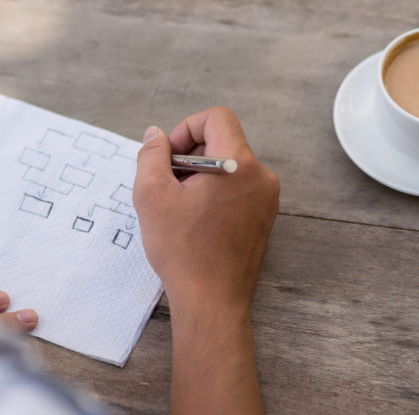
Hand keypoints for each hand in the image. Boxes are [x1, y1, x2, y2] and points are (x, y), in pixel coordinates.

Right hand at [133, 107, 279, 313]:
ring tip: (180, 206)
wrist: (212, 301)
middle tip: (169, 185)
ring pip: (229, 166)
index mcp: (239, 164)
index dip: (187, 128)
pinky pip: (238, 188)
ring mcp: (267, 198)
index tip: (171, 157)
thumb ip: (152, 155)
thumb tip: (155, 135)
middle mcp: (261, 176)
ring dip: (201, 176)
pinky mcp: (265, 217)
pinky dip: (215, 193)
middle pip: (223, 141)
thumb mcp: (152, 195)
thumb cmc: (183, 251)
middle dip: (190, 156)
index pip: (217, 117)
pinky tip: (196, 220)